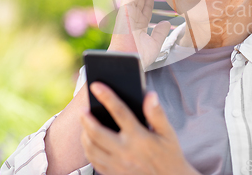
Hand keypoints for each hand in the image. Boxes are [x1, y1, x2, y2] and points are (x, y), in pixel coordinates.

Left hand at [80, 82, 198, 174]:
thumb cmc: (169, 154)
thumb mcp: (168, 133)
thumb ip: (157, 114)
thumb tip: (150, 95)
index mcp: (140, 137)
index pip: (120, 112)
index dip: (107, 96)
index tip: (96, 85)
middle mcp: (126, 151)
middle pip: (97, 132)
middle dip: (86, 119)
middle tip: (82, 110)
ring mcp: (117, 165)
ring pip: (91, 148)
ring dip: (84, 134)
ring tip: (84, 124)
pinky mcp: (113, 174)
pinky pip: (93, 161)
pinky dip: (88, 149)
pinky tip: (89, 141)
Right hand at [108, 0, 169, 67]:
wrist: (131, 61)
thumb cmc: (139, 56)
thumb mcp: (155, 44)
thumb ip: (160, 33)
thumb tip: (165, 23)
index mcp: (137, 27)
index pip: (144, 9)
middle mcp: (131, 19)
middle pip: (138, 0)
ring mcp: (128, 14)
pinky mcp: (125, 10)